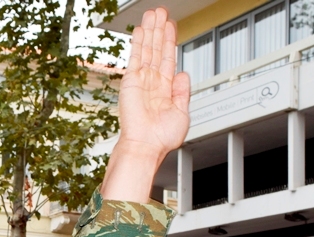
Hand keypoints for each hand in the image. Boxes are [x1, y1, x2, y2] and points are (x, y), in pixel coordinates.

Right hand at [101, 7, 190, 202]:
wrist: (146, 146)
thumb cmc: (161, 138)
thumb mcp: (182, 113)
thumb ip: (183, 92)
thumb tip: (183, 74)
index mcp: (165, 90)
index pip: (168, 60)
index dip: (170, 43)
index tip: (171, 28)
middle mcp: (152, 83)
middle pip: (157, 50)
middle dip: (159, 31)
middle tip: (161, 12)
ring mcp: (141, 81)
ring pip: (147, 49)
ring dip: (150, 31)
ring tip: (152, 14)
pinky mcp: (130, 82)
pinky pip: (136, 57)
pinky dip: (138, 43)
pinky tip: (141, 30)